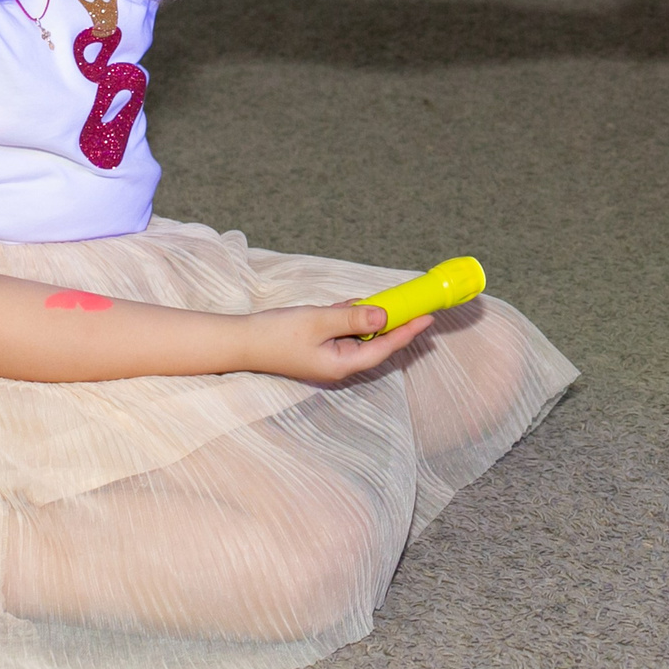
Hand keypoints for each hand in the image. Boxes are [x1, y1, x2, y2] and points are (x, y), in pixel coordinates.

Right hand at [244, 302, 432, 384]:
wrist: (241, 341)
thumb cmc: (277, 334)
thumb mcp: (319, 321)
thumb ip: (353, 319)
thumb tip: (384, 317)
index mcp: (341, 365)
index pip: (385, 349)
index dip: (408, 332)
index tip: (427, 317)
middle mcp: (338, 365)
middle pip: (376, 344)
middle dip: (394, 324)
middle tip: (414, 305)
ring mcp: (328, 358)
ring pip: (360, 337)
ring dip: (370, 319)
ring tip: (385, 302)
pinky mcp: (318, 348)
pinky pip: (344, 333)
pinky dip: (351, 318)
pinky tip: (354, 305)